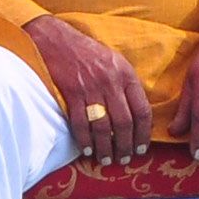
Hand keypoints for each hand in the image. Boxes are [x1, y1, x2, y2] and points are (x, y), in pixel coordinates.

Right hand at [27, 13, 150, 163]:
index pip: (142, 110)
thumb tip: (134, 113)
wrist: (55, 38)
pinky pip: (81, 123)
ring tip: (106, 160)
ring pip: (103, 126)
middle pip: (124, 122)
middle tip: (124, 160)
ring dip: (106, 148)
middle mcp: (111, 81)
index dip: (143, 133)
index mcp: (126, 73)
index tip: (142, 148)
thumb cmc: (85, 51)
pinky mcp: (72, 92)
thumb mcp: (113, 61)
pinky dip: (85, 140)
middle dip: (126, 146)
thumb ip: (125, 84)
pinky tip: (87, 150)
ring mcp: (91, 87)